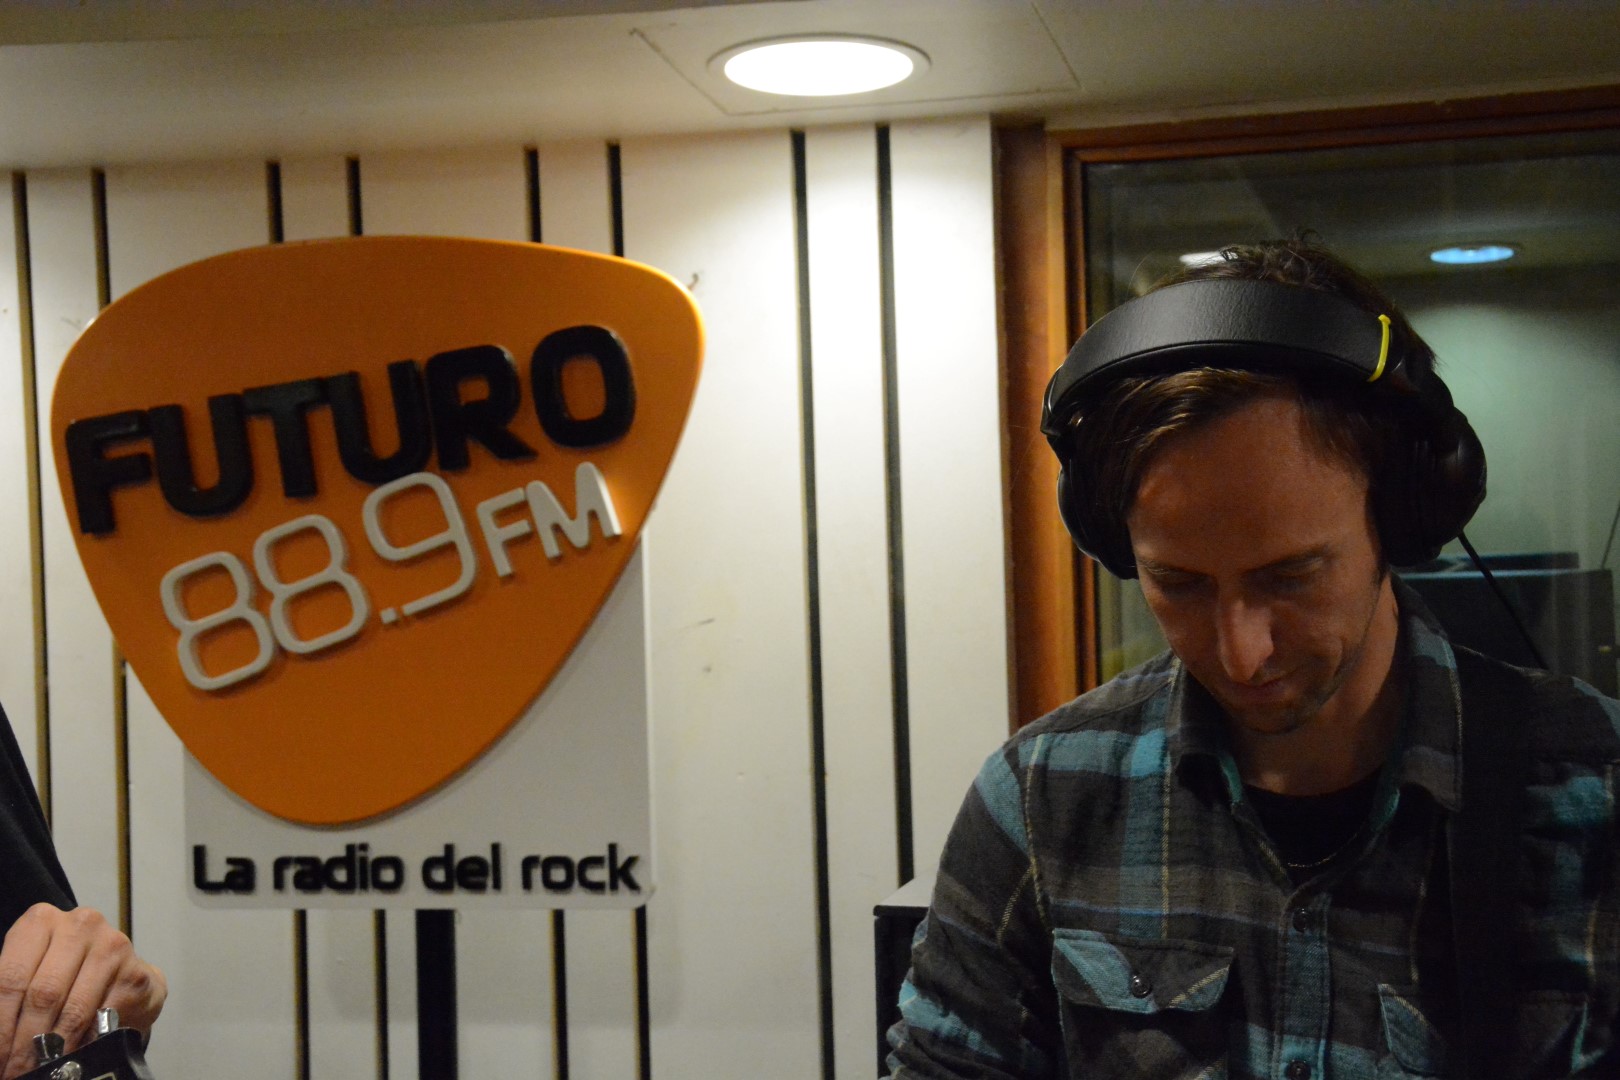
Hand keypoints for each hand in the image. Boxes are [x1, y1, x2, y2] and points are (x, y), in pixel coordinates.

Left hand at [0, 904, 165, 1078]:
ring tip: (41, 1068)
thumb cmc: (65, 974)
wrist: (120, 973)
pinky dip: (85, 1044)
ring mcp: (113, 945)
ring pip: (74, 1009)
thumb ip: (9, 994)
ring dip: (54, 1048)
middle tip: (17, 1070)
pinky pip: (104, 1018)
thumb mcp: (28, 972)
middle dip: (26, 1041)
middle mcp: (80, 925)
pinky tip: (73, 1056)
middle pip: (43, 994)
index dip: (1, 1025)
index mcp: (41, 921)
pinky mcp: (136, 972)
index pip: (11, 978)